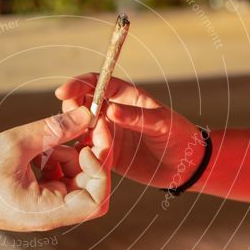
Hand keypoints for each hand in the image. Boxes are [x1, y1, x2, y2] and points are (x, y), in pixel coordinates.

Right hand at [0, 106, 111, 231]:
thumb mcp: (14, 144)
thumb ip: (54, 129)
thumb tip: (86, 115)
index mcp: (46, 212)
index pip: (95, 199)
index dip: (100, 169)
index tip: (89, 142)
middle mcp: (48, 214)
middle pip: (89, 187)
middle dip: (87, 155)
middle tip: (81, 125)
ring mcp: (41, 207)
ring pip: (74, 180)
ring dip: (68, 154)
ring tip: (46, 137)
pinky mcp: (33, 197)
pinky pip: (56, 178)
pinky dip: (53, 158)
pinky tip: (36, 146)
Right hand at [55, 73, 203, 188]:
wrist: (186, 166)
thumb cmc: (179, 136)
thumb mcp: (161, 123)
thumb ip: (136, 117)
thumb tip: (109, 110)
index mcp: (125, 97)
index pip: (96, 83)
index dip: (78, 85)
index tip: (63, 92)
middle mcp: (113, 113)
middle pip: (82, 104)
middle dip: (71, 109)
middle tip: (69, 120)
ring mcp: (108, 134)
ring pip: (81, 128)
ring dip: (74, 132)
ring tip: (76, 140)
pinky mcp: (107, 154)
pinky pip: (88, 151)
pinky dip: (80, 152)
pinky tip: (78, 157)